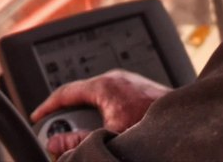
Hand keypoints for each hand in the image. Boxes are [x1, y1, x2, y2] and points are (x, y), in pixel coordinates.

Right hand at [31, 70, 170, 155]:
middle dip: (69, 116)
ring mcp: (128, 82)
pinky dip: (102, 114)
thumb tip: (56, 143)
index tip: (37, 118)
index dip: (48, 107)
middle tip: (61, 135)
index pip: (65, 92)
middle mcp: (115, 79)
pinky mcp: (138, 90)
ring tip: (86, 135)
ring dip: (88, 117)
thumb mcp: (110, 135)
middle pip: (80, 96)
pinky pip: (111, 99)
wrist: (185, 122)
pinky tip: (108, 130)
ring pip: (96, 98)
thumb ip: (79, 141)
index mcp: (105, 85)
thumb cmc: (152, 123)